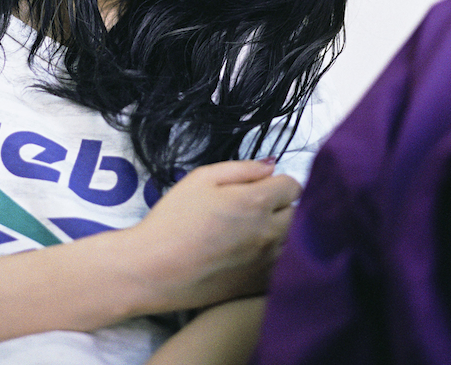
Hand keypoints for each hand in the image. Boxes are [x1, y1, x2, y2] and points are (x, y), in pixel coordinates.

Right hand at [127, 160, 300, 311]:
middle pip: (298, 213)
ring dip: (283, 233)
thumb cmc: (173, 219)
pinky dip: (276, 258)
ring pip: (294, 242)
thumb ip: (241, 168)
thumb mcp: (201, 178)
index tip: (263, 187)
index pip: (293, 186)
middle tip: (258, 209)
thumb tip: (270, 167)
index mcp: (256, 202)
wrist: (153, 269)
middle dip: (284, 207)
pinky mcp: (258, 286)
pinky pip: (283, 267)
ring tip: (255, 233)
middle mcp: (269, 233)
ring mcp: (267, 263)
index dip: (278, 183)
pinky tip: (252, 256)